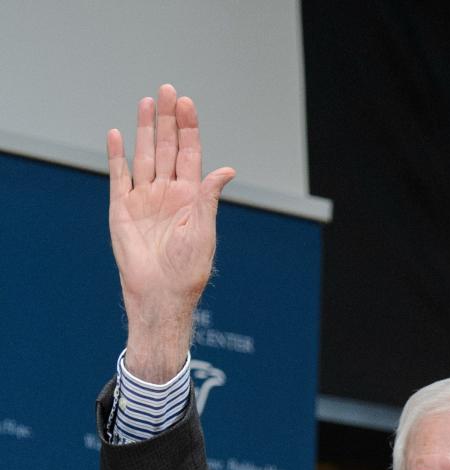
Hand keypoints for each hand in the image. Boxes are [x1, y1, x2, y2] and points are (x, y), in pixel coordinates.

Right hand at [107, 84, 234, 380]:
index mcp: (190, 198)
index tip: (187, 103)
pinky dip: (118, 156)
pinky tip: (119, 134)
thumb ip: (209, 197)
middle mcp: (167, 194)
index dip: (189, 129)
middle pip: (166, 148)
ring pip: (144, 156)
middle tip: (167, 91)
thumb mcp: (204, 231)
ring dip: (145, 130)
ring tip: (147, 102)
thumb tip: (227, 170)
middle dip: (168, 120)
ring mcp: (144, 199)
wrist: (160, 294)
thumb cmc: (188, 271)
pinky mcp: (122, 209)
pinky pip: (119, 177)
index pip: (189, 154)